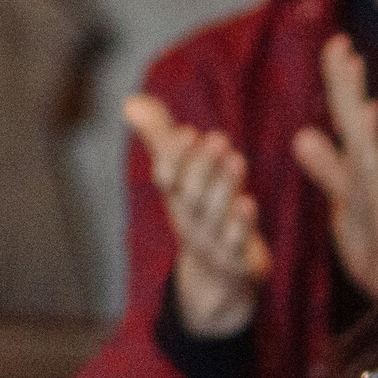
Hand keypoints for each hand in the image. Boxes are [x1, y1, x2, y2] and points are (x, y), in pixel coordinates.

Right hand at [124, 94, 271, 337]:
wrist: (218, 276)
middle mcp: (188, 218)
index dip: (172, 157)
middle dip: (201, 167)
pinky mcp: (234, 258)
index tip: (186, 131)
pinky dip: (239, 224)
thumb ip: (160, 137)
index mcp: (174, 197)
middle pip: (188, 194)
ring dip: (223, 187)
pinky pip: (234, 243)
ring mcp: (210, 240)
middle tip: (217, 138)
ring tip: (236, 159)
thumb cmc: (201, 211)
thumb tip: (130, 101)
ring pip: (212, 214)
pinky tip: (247, 202)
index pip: (165, 177)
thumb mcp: (180, 175)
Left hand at [291, 35, 377, 300]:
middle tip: (338, 43)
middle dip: (347, 85)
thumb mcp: (342, 203)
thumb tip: (303, 134)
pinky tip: (367, 141)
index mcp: (365, 167)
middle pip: (359, 124)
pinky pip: (377, 191)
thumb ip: (327, 169)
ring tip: (349, 74)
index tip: (335, 43)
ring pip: (369, 149)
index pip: (349, 120)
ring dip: (358, 113)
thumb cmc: (377, 248)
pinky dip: (370, 164)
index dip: (341, 84)